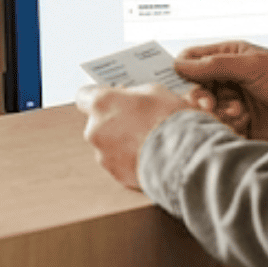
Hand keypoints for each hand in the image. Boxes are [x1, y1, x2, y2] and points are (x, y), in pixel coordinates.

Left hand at [75, 83, 192, 190]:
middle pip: (98, 123)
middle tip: (139, 121)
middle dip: (114, 122)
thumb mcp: (155, 91)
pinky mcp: (116, 175)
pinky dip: (131, 161)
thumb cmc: (172, 119)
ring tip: (150, 142)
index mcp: (101, 103)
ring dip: (123, 143)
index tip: (109, 99)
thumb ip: (133, 93)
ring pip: (109, 145)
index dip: (97, 97)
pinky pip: (120, 164)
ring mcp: (104, 155)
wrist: (184, 157)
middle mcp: (95, 129)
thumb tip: (128, 97)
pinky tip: (151, 157)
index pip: (84, 96)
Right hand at [176, 41, 267, 150]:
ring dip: (217, 112)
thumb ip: (215, 64)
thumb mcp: (252, 65)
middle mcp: (228, 79)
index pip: (193, 60)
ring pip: (204, 110)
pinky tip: (243, 124)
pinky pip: (218, 127)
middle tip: (208, 104)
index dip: (184, 69)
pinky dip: (226, 126)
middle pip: (194, 87)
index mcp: (229, 57)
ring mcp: (232, 102)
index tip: (186, 80)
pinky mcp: (239, 125)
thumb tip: (180, 64)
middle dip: (200, 97)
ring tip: (237, 113)